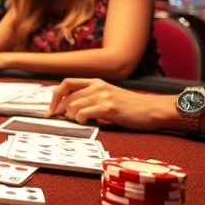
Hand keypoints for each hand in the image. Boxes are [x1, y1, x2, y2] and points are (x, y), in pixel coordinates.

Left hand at [46, 78, 177, 129]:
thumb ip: (91, 98)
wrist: (153, 109)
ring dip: (70, 116)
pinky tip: (84, 122)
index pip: (66, 83)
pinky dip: (79, 119)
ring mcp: (103, 96)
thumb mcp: (109, 96)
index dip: (55, 96)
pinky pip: (84, 113)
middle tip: (59, 120)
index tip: (51, 109)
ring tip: (76, 121)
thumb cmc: (131, 107)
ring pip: (73, 105)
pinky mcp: (109, 107)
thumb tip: (69, 109)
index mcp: (96, 82)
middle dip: (59, 110)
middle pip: (67, 96)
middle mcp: (97, 86)